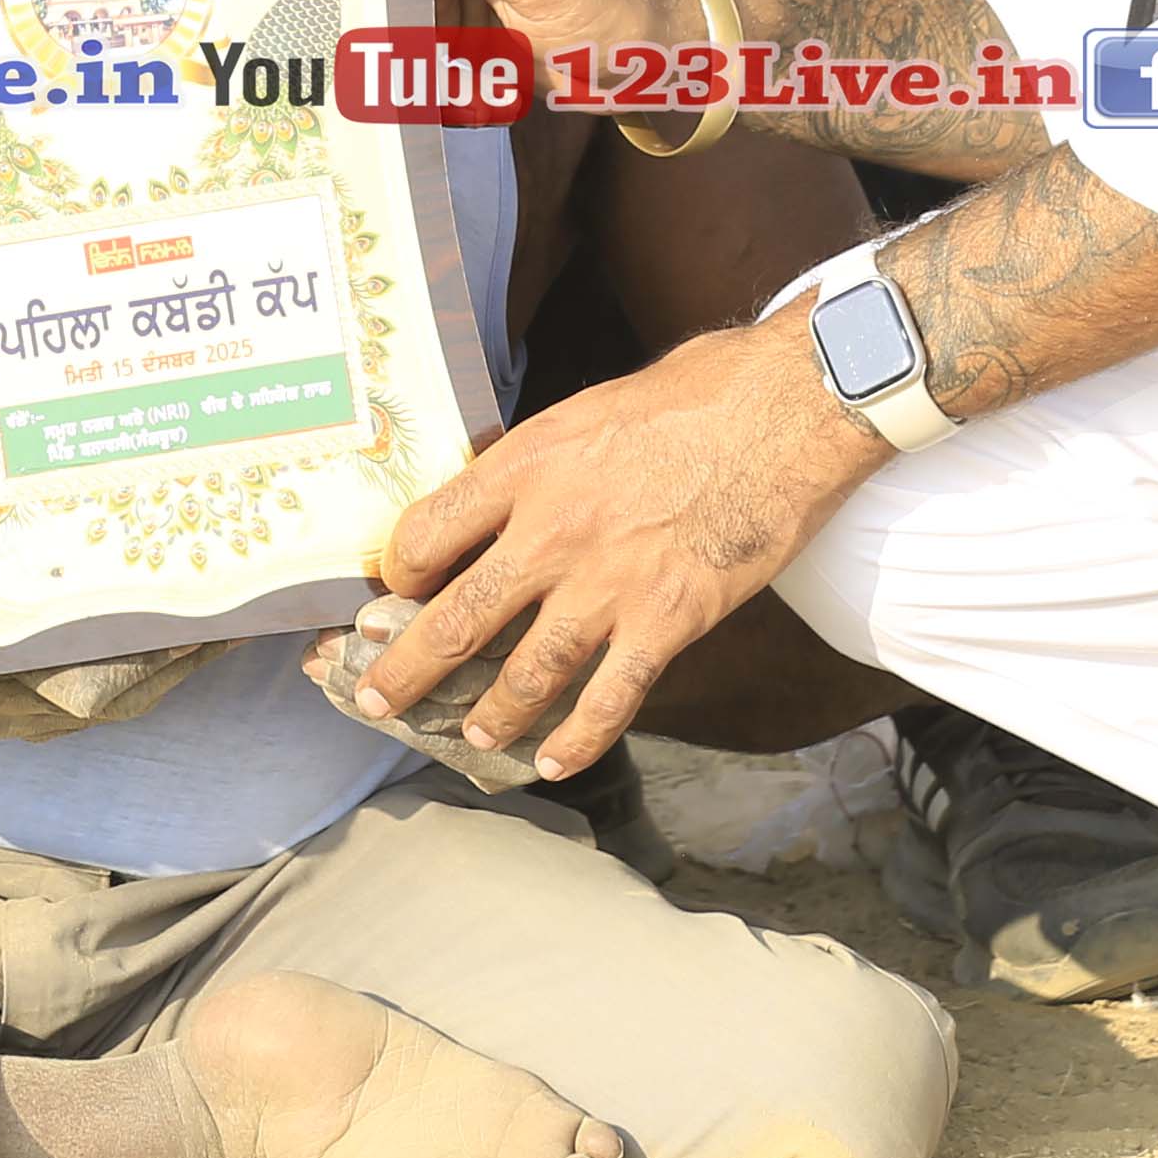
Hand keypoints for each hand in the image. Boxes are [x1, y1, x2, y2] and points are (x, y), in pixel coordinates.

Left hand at [339, 316, 882, 778]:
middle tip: (372, 701)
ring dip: (489, 716)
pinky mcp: (668, 620)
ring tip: (469, 737)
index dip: (398, 574)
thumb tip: (501, 495)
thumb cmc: (694, 395)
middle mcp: (552, 532)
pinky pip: (610, 699)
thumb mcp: (585, 410)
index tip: (394, 593)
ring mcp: (609, 584)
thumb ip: (538, 462)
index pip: (426, 533)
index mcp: (524, 468)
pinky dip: (578, 740)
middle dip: (403, 671)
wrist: (785, 411)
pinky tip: (554, 762)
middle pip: (456, 619)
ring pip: (526, 673)